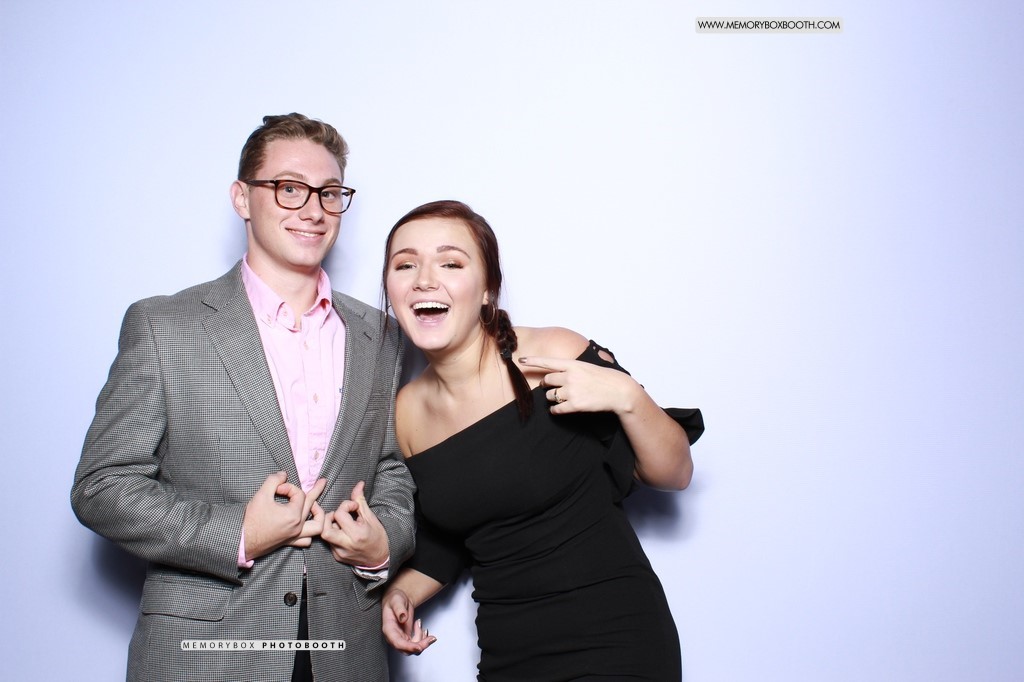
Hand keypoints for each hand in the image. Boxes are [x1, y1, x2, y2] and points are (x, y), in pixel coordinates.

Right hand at [243, 473, 326, 560]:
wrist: (241, 540)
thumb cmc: (251, 519)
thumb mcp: (261, 494)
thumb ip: (274, 480)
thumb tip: (283, 474)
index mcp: (293, 515)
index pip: (299, 494)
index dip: (288, 487)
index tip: (277, 488)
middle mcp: (297, 526)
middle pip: (312, 505)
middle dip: (316, 491)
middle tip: (322, 482)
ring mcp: (294, 536)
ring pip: (316, 527)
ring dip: (318, 516)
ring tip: (318, 508)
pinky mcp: (288, 542)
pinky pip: (306, 540)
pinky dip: (309, 533)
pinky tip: (306, 526)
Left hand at [321, 481, 389, 566]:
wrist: (381, 558)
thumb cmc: (378, 536)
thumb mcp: (371, 517)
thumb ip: (360, 500)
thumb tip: (359, 484)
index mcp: (357, 534)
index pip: (339, 515)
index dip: (345, 506)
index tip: (353, 507)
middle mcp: (347, 545)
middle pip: (325, 530)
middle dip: (328, 518)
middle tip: (337, 515)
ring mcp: (340, 553)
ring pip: (325, 536)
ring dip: (331, 526)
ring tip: (341, 523)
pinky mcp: (338, 557)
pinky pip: (329, 543)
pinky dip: (334, 535)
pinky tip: (342, 533)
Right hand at [382, 588, 435, 653]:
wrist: (398, 601)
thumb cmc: (394, 600)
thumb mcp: (396, 600)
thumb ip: (399, 609)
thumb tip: (403, 618)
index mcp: (388, 629)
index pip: (397, 643)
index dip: (408, 647)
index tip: (419, 647)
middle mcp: (394, 637)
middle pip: (406, 650)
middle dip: (420, 646)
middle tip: (431, 638)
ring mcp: (401, 638)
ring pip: (413, 649)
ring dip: (422, 641)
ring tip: (421, 625)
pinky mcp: (407, 638)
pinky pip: (416, 644)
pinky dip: (423, 639)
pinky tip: (424, 630)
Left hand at [518, 356, 641, 415]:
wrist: (618, 391)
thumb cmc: (603, 378)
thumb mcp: (587, 367)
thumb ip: (571, 369)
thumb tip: (556, 374)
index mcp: (573, 365)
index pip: (548, 362)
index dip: (533, 361)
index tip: (521, 360)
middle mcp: (570, 377)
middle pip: (546, 381)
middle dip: (546, 385)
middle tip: (551, 387)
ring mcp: (572, 391)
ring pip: (550, 396)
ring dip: (551, 398)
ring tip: (562, 397)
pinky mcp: (575, 405)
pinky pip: (556, 409)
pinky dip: (555, 410)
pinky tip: (558, 409)